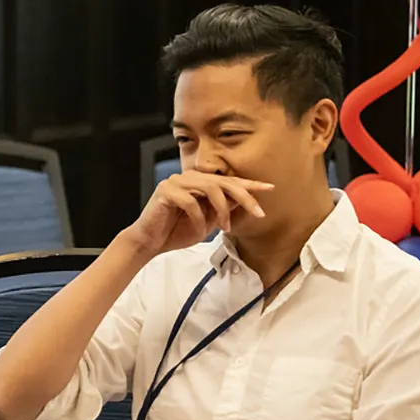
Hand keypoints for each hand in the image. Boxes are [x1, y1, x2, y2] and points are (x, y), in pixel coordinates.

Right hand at [123, 172, 271, 257]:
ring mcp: (176, 182)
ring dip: (222, 210)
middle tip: (259, 212)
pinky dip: (199, 217)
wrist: (150, 242)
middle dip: (245, 197)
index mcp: (199, 183)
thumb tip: (244, 200)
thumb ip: (223, 209)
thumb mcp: (208, 222)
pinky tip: (201, 229)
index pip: (228, 180)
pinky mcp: (166, 191)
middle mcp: (188, 177)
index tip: (270, 188)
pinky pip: (191, 202)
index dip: (249, 184)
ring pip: (210, 188)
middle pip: (223, 181)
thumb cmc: (176, 232)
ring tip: (224, 227)